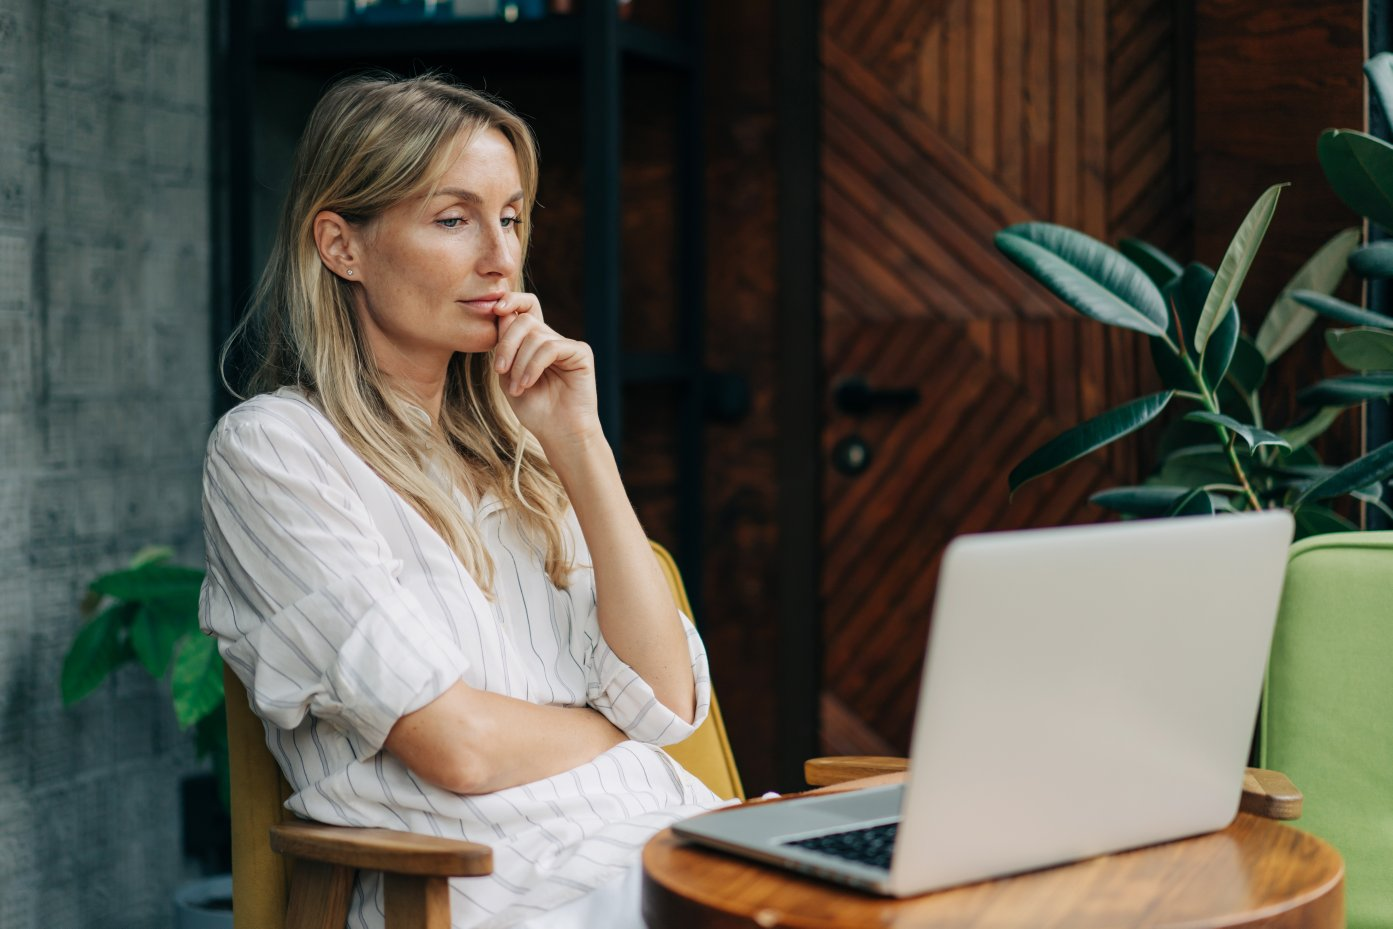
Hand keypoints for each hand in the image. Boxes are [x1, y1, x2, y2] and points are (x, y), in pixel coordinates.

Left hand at [491, 293, 600, 445]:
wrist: (558, 433)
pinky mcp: (581, 353)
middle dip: (507, 343)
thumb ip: (504, 346)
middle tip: (499, 370)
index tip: (495, 309)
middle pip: (525, 320)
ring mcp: (568, 345)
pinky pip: (551, 348)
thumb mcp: (508, 375)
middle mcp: (552, 339)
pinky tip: (528, 384)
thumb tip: (502, 312)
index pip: (525, 308)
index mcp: (535, 342)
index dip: (511, 301)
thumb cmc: (534, 409)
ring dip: (519, 364)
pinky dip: (534, 366)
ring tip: (517, 388)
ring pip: (535, 336)